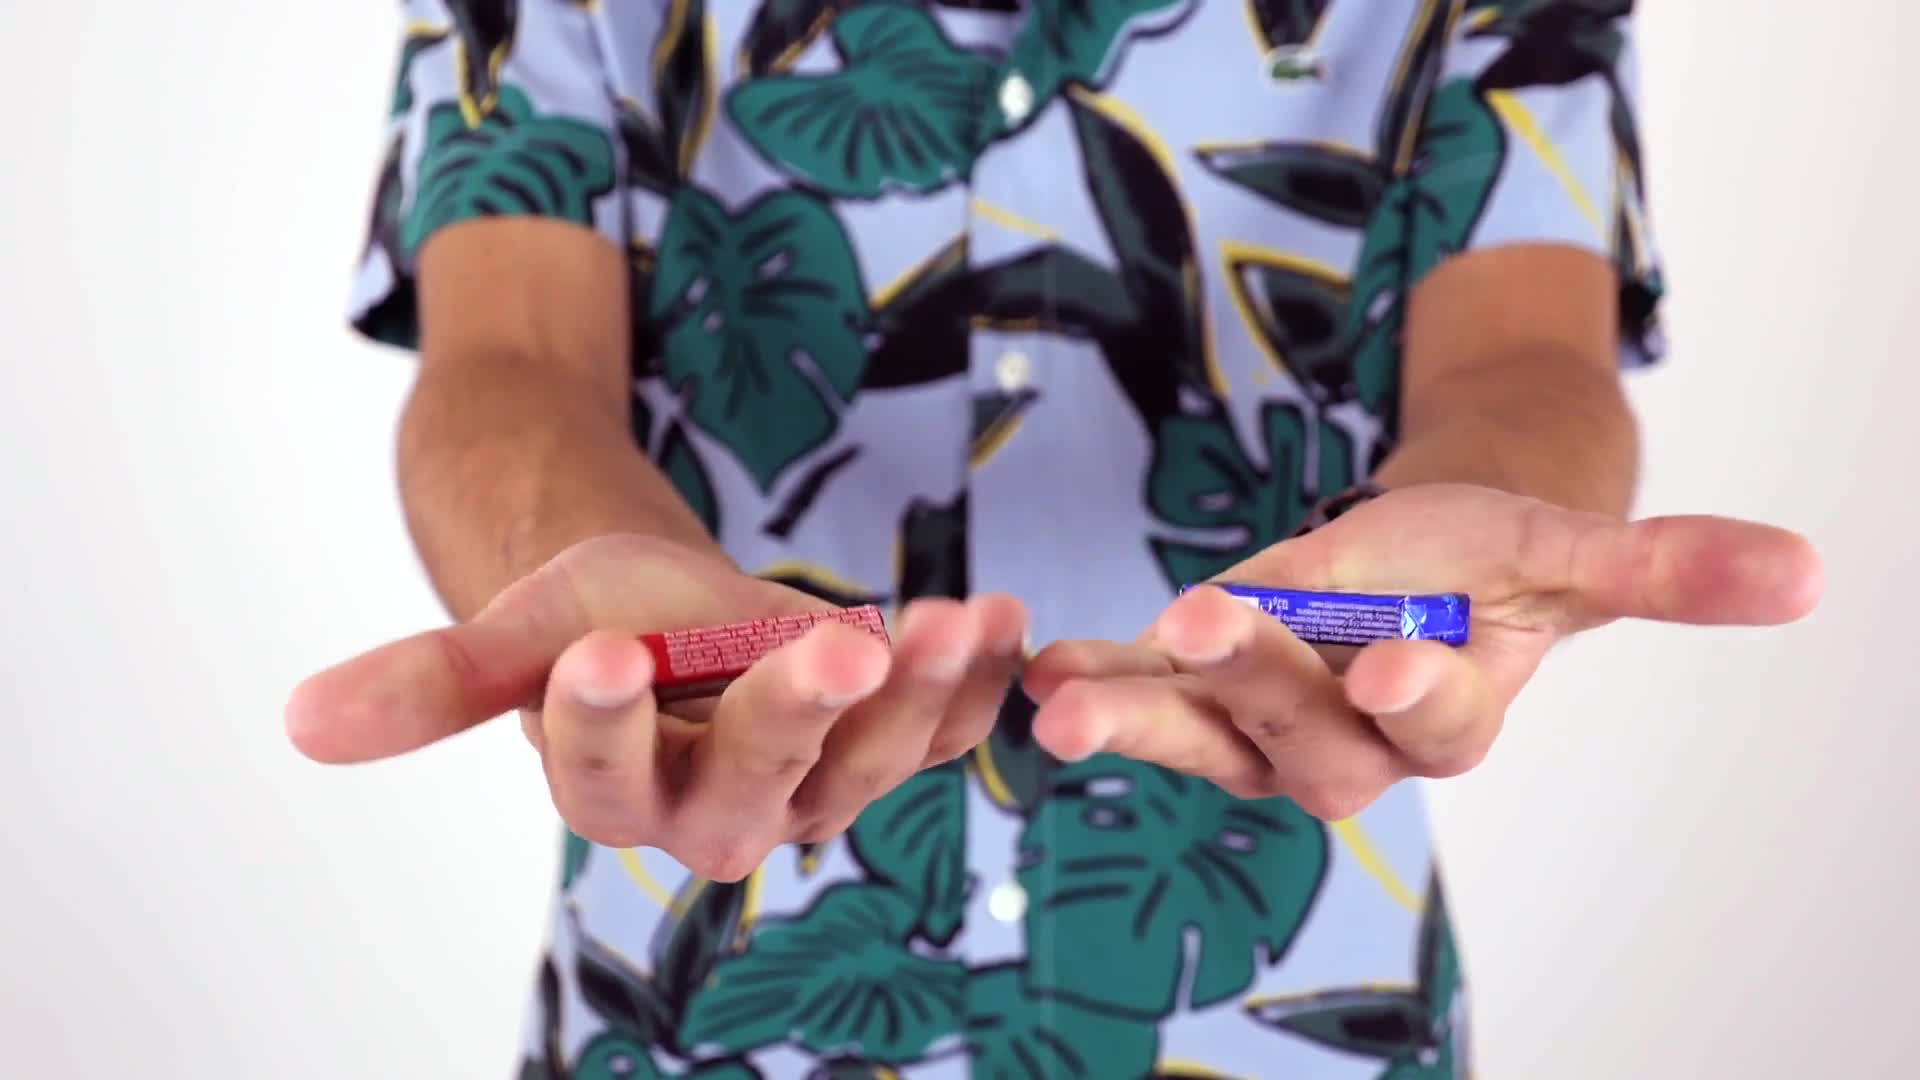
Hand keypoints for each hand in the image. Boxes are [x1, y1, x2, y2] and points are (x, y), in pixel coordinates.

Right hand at [285, 534, 1027, 878]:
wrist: (680, 622)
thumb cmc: (594, 621)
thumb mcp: (520, 631)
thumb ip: (432, 682)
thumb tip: (296, 722)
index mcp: (613, 793)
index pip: (600, 774)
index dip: (601, 719)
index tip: (602, 650)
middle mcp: (718, 813)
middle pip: (754, 779)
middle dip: (795, 714)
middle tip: (833, 645)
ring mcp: (817, 788)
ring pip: (872, 761)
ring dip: (922, 694)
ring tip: (958, 618)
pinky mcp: (889, 749)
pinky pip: (945, 725)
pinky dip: (978, 678)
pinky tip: (1006, 616)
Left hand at [1021, 483, 1822, 819]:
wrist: (1422, 563)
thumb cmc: (1495, 562)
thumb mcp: (1571, 550)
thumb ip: (1669, 569)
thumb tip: (1814, 570)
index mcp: (1447, 709)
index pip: (1433, 719)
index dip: (1415, 689)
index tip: (1389, 657)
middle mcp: (1349, 739)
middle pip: (1301, 736)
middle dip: (1253, 685)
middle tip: (1203, 625)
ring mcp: (1263, 721)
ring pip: (1203, 737)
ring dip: (1134, 720)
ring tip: (1062, 708)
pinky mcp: (1199, 694)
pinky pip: (1143, 699)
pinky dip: (1093, 683)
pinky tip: (1038, 672)